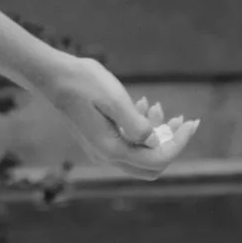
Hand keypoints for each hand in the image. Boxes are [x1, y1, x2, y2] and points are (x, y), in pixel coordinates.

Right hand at [29, 50, 199, 179]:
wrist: (51, 76)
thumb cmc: (83, 82)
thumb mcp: (113, 98)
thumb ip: (135, 123)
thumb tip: (154, 141)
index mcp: (112, 149)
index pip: (157, 159)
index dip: (178, 144)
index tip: (190, 124)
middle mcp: (106, 156)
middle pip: (152, 166)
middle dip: (171, 145)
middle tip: (184, 121)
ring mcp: (101, 151)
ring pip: (141, 156)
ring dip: (157, 136)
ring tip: (159, 107)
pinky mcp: (99, 141)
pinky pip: (129, 145)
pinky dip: (142, 131)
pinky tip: (142, 105)